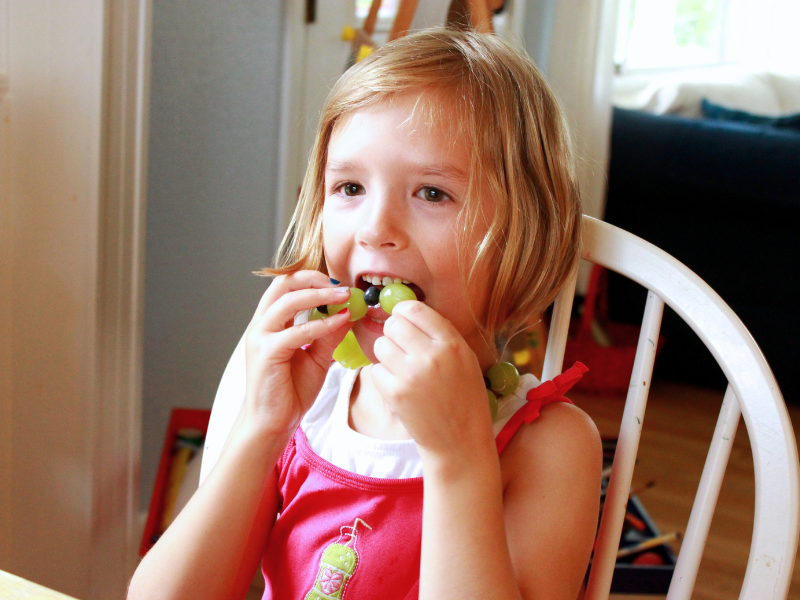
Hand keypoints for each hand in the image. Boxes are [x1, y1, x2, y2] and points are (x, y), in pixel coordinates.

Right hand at [244, 271, 351, 437]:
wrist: (274, 422)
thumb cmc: (290, 391)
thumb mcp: (317, 357)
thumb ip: (329, 335)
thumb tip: (349, 312)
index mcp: (271, 322)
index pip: (286, 285)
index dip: (313, 278)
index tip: (340, 284)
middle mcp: (262, 324)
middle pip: (283, 283)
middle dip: (314, 279)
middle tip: (341, 285)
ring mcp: (261, 337)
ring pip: (288, 301)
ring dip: (320, 295)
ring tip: (344, 296)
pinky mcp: (267, 352)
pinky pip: (297, 331)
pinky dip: (321, 324)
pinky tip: (340, 322)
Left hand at [370, 301, 494, 459]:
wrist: (459, 440)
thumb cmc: (464, 397)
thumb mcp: (465, 358)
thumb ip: (440, 335)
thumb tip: (408, 312)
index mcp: (451, 343)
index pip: (414, 308)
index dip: (404, 313)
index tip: (405, 321)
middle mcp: (431, 355)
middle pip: (393, 324)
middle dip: (393, 333)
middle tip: (402, 347)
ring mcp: (411, 374)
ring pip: (380, 345)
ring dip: (387, 354)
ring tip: (402, 369)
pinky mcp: (395, 393)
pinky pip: (375, 370)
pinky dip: (383, 376)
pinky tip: (399, 386)